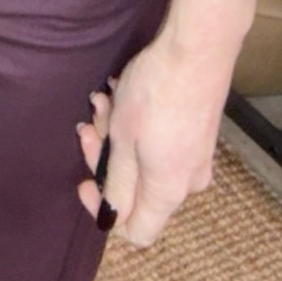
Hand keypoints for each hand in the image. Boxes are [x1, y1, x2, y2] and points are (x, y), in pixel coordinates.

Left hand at [77, 0, 257, 247]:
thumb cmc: (156, 94)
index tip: (84, 181)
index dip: (104, 211)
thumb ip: (116, 184)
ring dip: (117, 133)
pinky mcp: (197, 131)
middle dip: (104, 156)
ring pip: (144, 158)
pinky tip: (124, 93)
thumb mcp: (124, 140)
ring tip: (105, 100)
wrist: (197, 50)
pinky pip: (160, 141)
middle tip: (89, 123)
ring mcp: (196, 155)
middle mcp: (188, 181)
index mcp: (168, 192)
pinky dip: (136, 123)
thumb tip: (112, 219)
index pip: (136, 231)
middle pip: (136, 188)